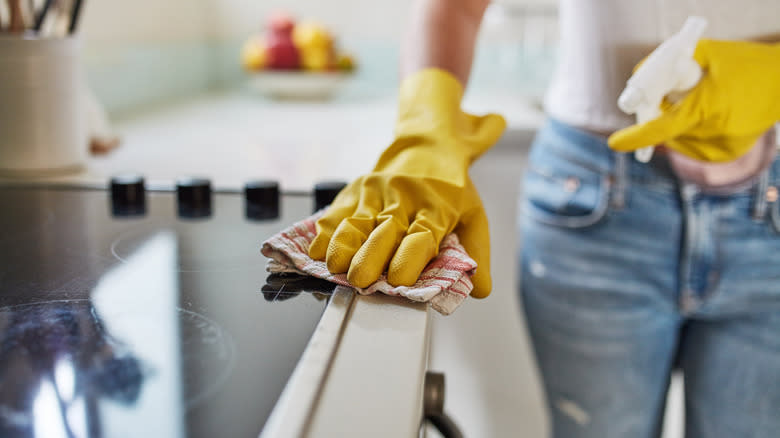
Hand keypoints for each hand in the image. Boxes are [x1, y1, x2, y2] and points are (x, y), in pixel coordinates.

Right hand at [308, 69, 505, 297]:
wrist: (427, 143)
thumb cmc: (450, 187)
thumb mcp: (473, 214)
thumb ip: (476, 252)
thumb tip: (480, 291)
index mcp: (436, 208)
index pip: (422, 235)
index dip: (409, 258)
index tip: (399, 279)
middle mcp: (404, 198)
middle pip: (384, 231)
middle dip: (370, 257)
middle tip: (360, 281)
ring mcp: (377, 192)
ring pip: (356, 221)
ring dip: (343, 245)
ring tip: (335, 268)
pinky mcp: (356, 190)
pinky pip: (337, 212)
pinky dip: (325, 232)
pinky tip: (317, 251)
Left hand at [609, 39, 779, 161]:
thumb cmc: (744, 62)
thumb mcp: (706, 53)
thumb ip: (668, 63)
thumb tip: (639, 76)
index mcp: (708, 107)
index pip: (663, 127)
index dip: (636, 137)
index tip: (615, 143)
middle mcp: (714, 132)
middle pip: (667, 130)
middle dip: (659, 114)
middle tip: (669, 96)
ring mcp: (720, 147)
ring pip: (677, 138)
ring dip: (676, 122)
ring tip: (702, 100)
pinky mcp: (724, 154)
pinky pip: (691, 143)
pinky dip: (690, 130)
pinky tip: (710, 114)